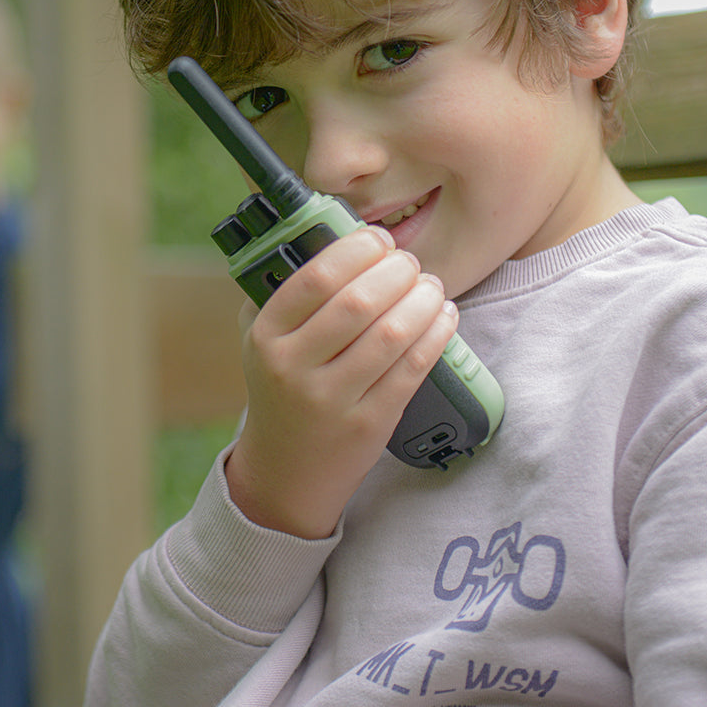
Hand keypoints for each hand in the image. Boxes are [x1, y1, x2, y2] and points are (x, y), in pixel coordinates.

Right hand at [226, 226, 458, 538]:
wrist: (286, 470)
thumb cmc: (282, 390)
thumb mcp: (264, 342)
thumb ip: (284, 294)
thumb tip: (334, 236)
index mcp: (266, 337)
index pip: (314, 278)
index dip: (355, 250)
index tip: (378, 239)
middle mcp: (294, 368)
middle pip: (359, 302)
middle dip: (396, 271)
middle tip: (409, 262)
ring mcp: (332, 399)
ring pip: (392, 334)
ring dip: (422, 299)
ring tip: (429, 285)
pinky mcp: (369, 424)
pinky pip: (413, 368)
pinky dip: (436, 333)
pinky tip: (443, 315)